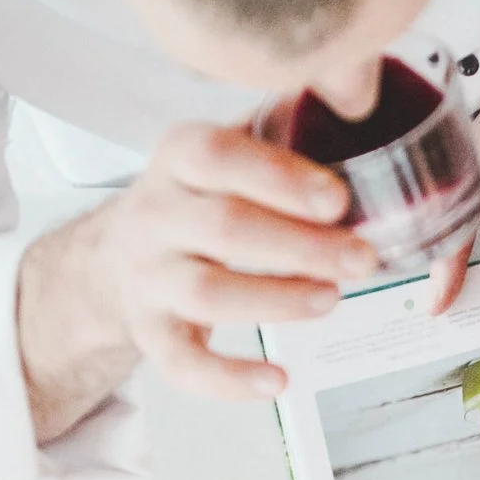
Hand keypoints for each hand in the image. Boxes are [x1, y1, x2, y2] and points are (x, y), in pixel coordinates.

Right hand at [19, 123, 377, 438]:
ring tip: (330, 299)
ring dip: (277, 300)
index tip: (338, 197)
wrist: (119, 256)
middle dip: (301, 246)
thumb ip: (280, 132)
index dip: (280, 176)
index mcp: (177, 158)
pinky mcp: (150, 333)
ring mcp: (148, 276)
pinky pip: (183, 363)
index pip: (219, 155)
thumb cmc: (199, 200)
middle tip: (360, 258)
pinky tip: (278, 379)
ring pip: (209, 294)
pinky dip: (230, 379)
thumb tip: (355, 99)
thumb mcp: (226, 153)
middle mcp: (154, 214)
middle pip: (225, 228)